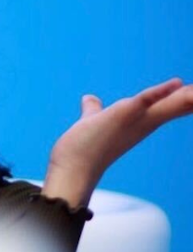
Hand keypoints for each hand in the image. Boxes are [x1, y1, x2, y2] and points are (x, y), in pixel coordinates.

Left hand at [43, 77, 192, 206]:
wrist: (70, 169)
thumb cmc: (81, 148)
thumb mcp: (94, 120)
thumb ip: (94, 110)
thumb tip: (89, 100)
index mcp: (140, 120)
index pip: (171, 104)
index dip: (188, 96)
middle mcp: (143, 122)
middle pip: (178, 105)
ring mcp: (134, 120)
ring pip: (169, 105)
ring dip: (188, 96)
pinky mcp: (120, 116)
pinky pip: (143, 101)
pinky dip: (158, 92)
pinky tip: (175, 83)